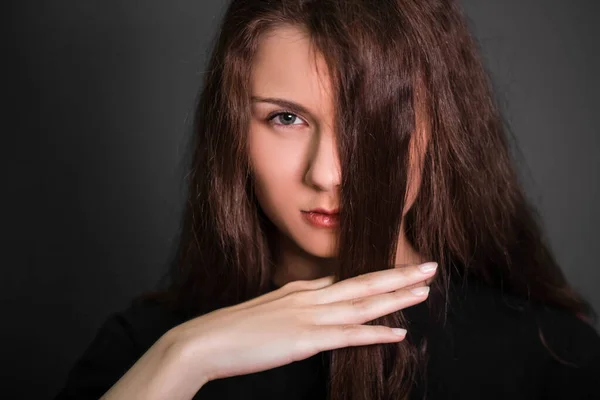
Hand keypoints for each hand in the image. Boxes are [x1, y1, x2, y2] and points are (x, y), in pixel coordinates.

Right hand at [169, 262, 437, 383]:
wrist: (207, 339)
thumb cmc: (234, 328)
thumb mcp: (270, 308)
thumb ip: (296, 303)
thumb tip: (320, 299)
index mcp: (302, 291)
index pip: (349, 280)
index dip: (379, 275)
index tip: (403, 271)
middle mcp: (311, 298)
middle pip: (364, 284)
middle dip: (399, 276)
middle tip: (430, 268)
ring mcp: (310, 317)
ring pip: (363, 304)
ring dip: (396, 297)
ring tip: (425, 291)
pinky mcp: (306, 339)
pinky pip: (349, 335)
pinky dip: (376, 333)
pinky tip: (399, 332)